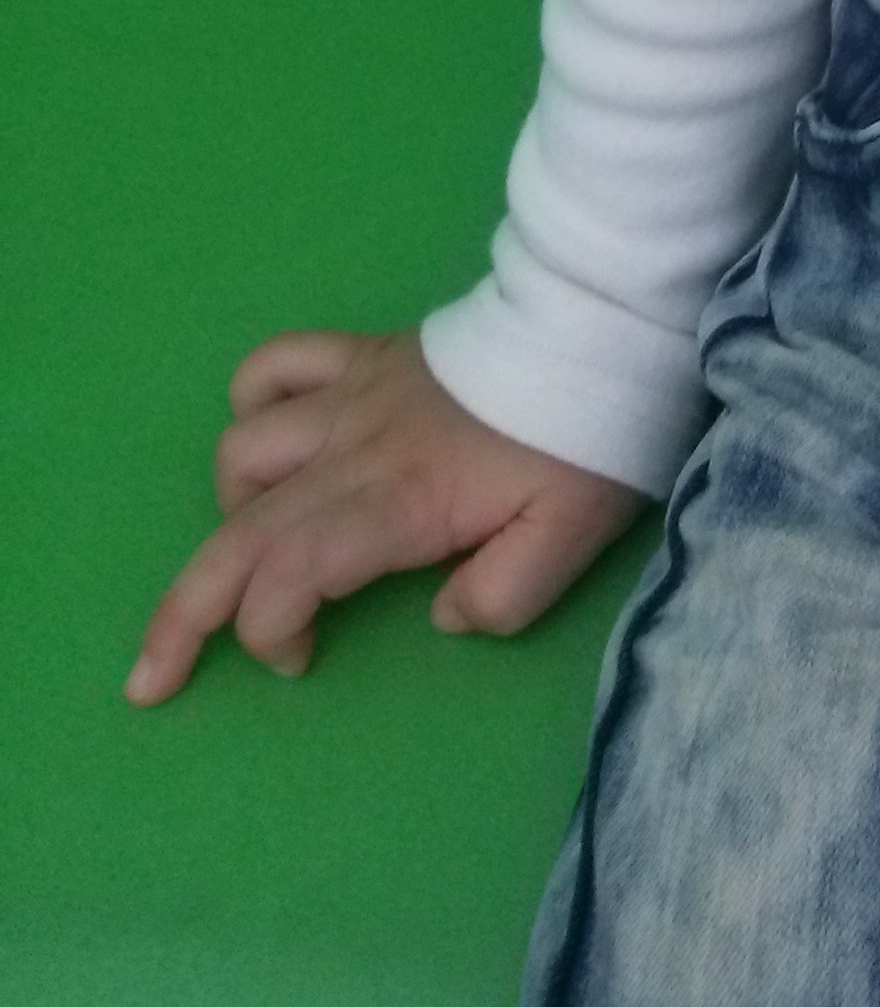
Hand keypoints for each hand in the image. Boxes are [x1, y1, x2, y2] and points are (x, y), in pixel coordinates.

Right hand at [128, 328, 642, 702]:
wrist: (601, 329)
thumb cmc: (586, 442)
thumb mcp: (572, 538)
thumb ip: (505, 596)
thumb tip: (444, 617)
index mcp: (400, 503)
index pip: (291, 575)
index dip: (269, 632)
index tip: (301, 662)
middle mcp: (355, 450)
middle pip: (238, 533)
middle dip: (182, 614)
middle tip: (152, 677)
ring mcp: (352, 396)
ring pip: (242, 449)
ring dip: (229, 511)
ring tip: (258, 548)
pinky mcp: (364, 356)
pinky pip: (276, 363)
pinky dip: (251, 402)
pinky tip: (270, 439)